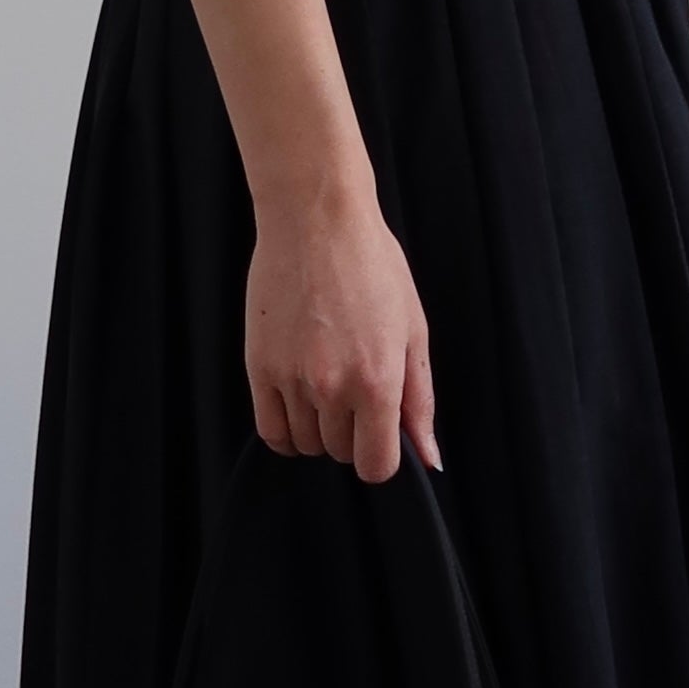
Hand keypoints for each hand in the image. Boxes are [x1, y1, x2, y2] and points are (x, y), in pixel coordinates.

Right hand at [245, 181, 441, 483]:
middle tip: (355, 394)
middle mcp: (334, 388)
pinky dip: (286, 429)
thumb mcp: (413, 330)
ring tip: (326, 386)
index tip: (381, 436)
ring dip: (319, 429)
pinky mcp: (259, 367)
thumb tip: (429, 457)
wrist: (316, 221)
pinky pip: (270, 430)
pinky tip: (298, 404)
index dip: (382, 458)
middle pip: (340, 453)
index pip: (376, 466)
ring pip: (305, 444)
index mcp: (379, 381)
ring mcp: (292, 380)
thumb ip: (420, 401)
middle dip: (352, 436)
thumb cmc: (372, 267)